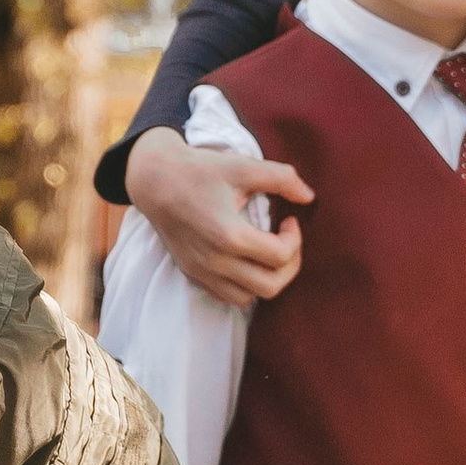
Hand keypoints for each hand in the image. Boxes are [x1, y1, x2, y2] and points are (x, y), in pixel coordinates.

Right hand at [120, 129, 311, 307]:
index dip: (295, 239)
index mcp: (229, 235)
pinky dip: (246, 287)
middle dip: (289, 265)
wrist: (156, 182)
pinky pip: (229, 297)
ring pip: (251, 298)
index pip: (280, 256)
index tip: (289, 220)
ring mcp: (203, 271)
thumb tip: (309, 197)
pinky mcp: (194, 275)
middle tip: (286, 242)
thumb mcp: (243, 166)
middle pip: (271, 286)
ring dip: (269, 279)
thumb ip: (282, 178)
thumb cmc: (201, 172)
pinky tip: (248, 262)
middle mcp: (215, 261)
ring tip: (269, 254)